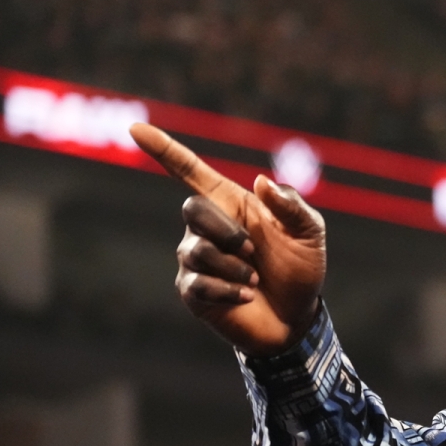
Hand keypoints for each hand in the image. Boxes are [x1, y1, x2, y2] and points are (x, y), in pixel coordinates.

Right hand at [131, 122, 326, 355]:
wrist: (297, 317)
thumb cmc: (300, 268)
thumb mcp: (309, 233)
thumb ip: (292, 206)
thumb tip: (261, 182)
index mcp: (231, 204)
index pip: (189, 171)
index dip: (163, 149)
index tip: (136, 128)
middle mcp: (206, 228)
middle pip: (192, 209)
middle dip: (225, 230)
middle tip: (252, 251)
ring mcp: (195, 259)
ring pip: (197, 251)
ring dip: (234, 267)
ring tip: (255, 280)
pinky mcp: (192, 291)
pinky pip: (198, 284)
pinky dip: (228, 290)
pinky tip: (246, 295)